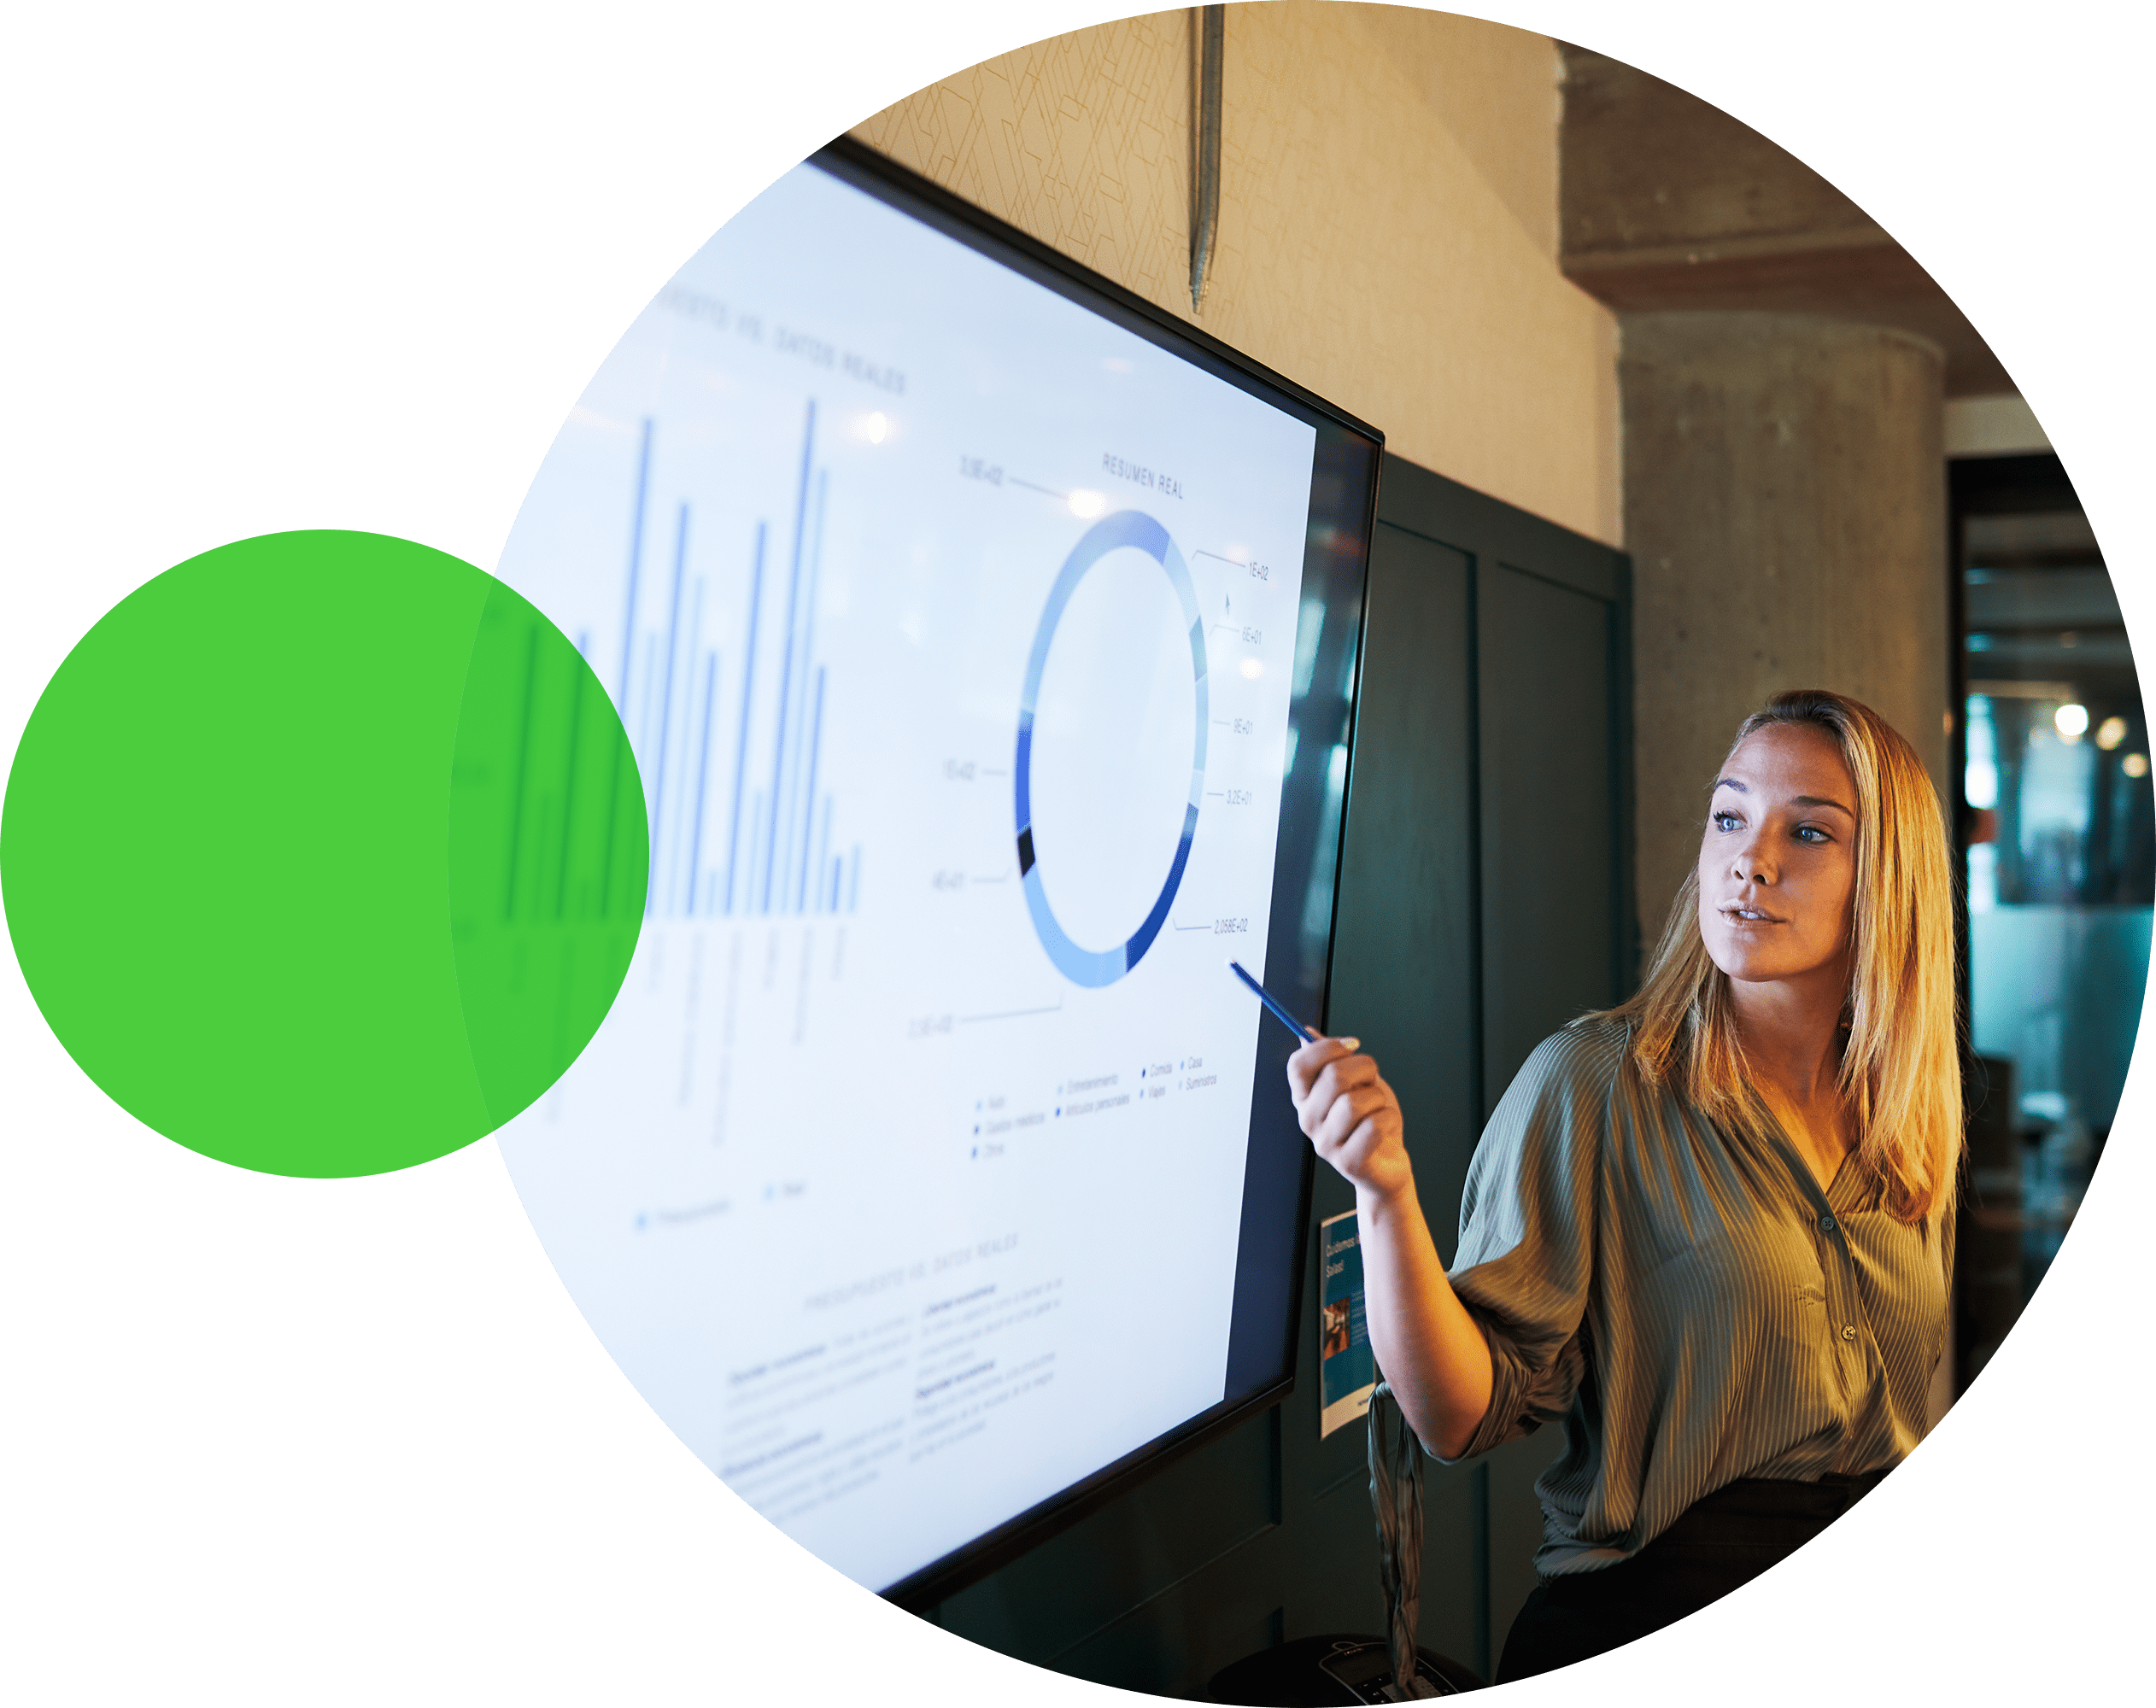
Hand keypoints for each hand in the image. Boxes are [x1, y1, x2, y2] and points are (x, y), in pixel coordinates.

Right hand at [1287, 1036, 1411, 1202]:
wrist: (1388, 1164)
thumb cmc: (1371, 1119)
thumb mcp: (1354, 1084)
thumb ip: (1332, 1060)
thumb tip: (1307, 1033)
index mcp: (1304, 1098)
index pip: (1299, 1064)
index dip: (1328, 1048)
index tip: (1352, 1045)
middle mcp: (1308, 1120)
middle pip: (1332, 1076)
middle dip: (1365, 1068)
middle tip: (1373, 1079)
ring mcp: (1325, 1143)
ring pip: (1355, 1102)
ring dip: (1378, 1098)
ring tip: (1378, 1108)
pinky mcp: (1347, 1162)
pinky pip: (1373, 1126)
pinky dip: (1389, 1118)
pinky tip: (1386, 1127)